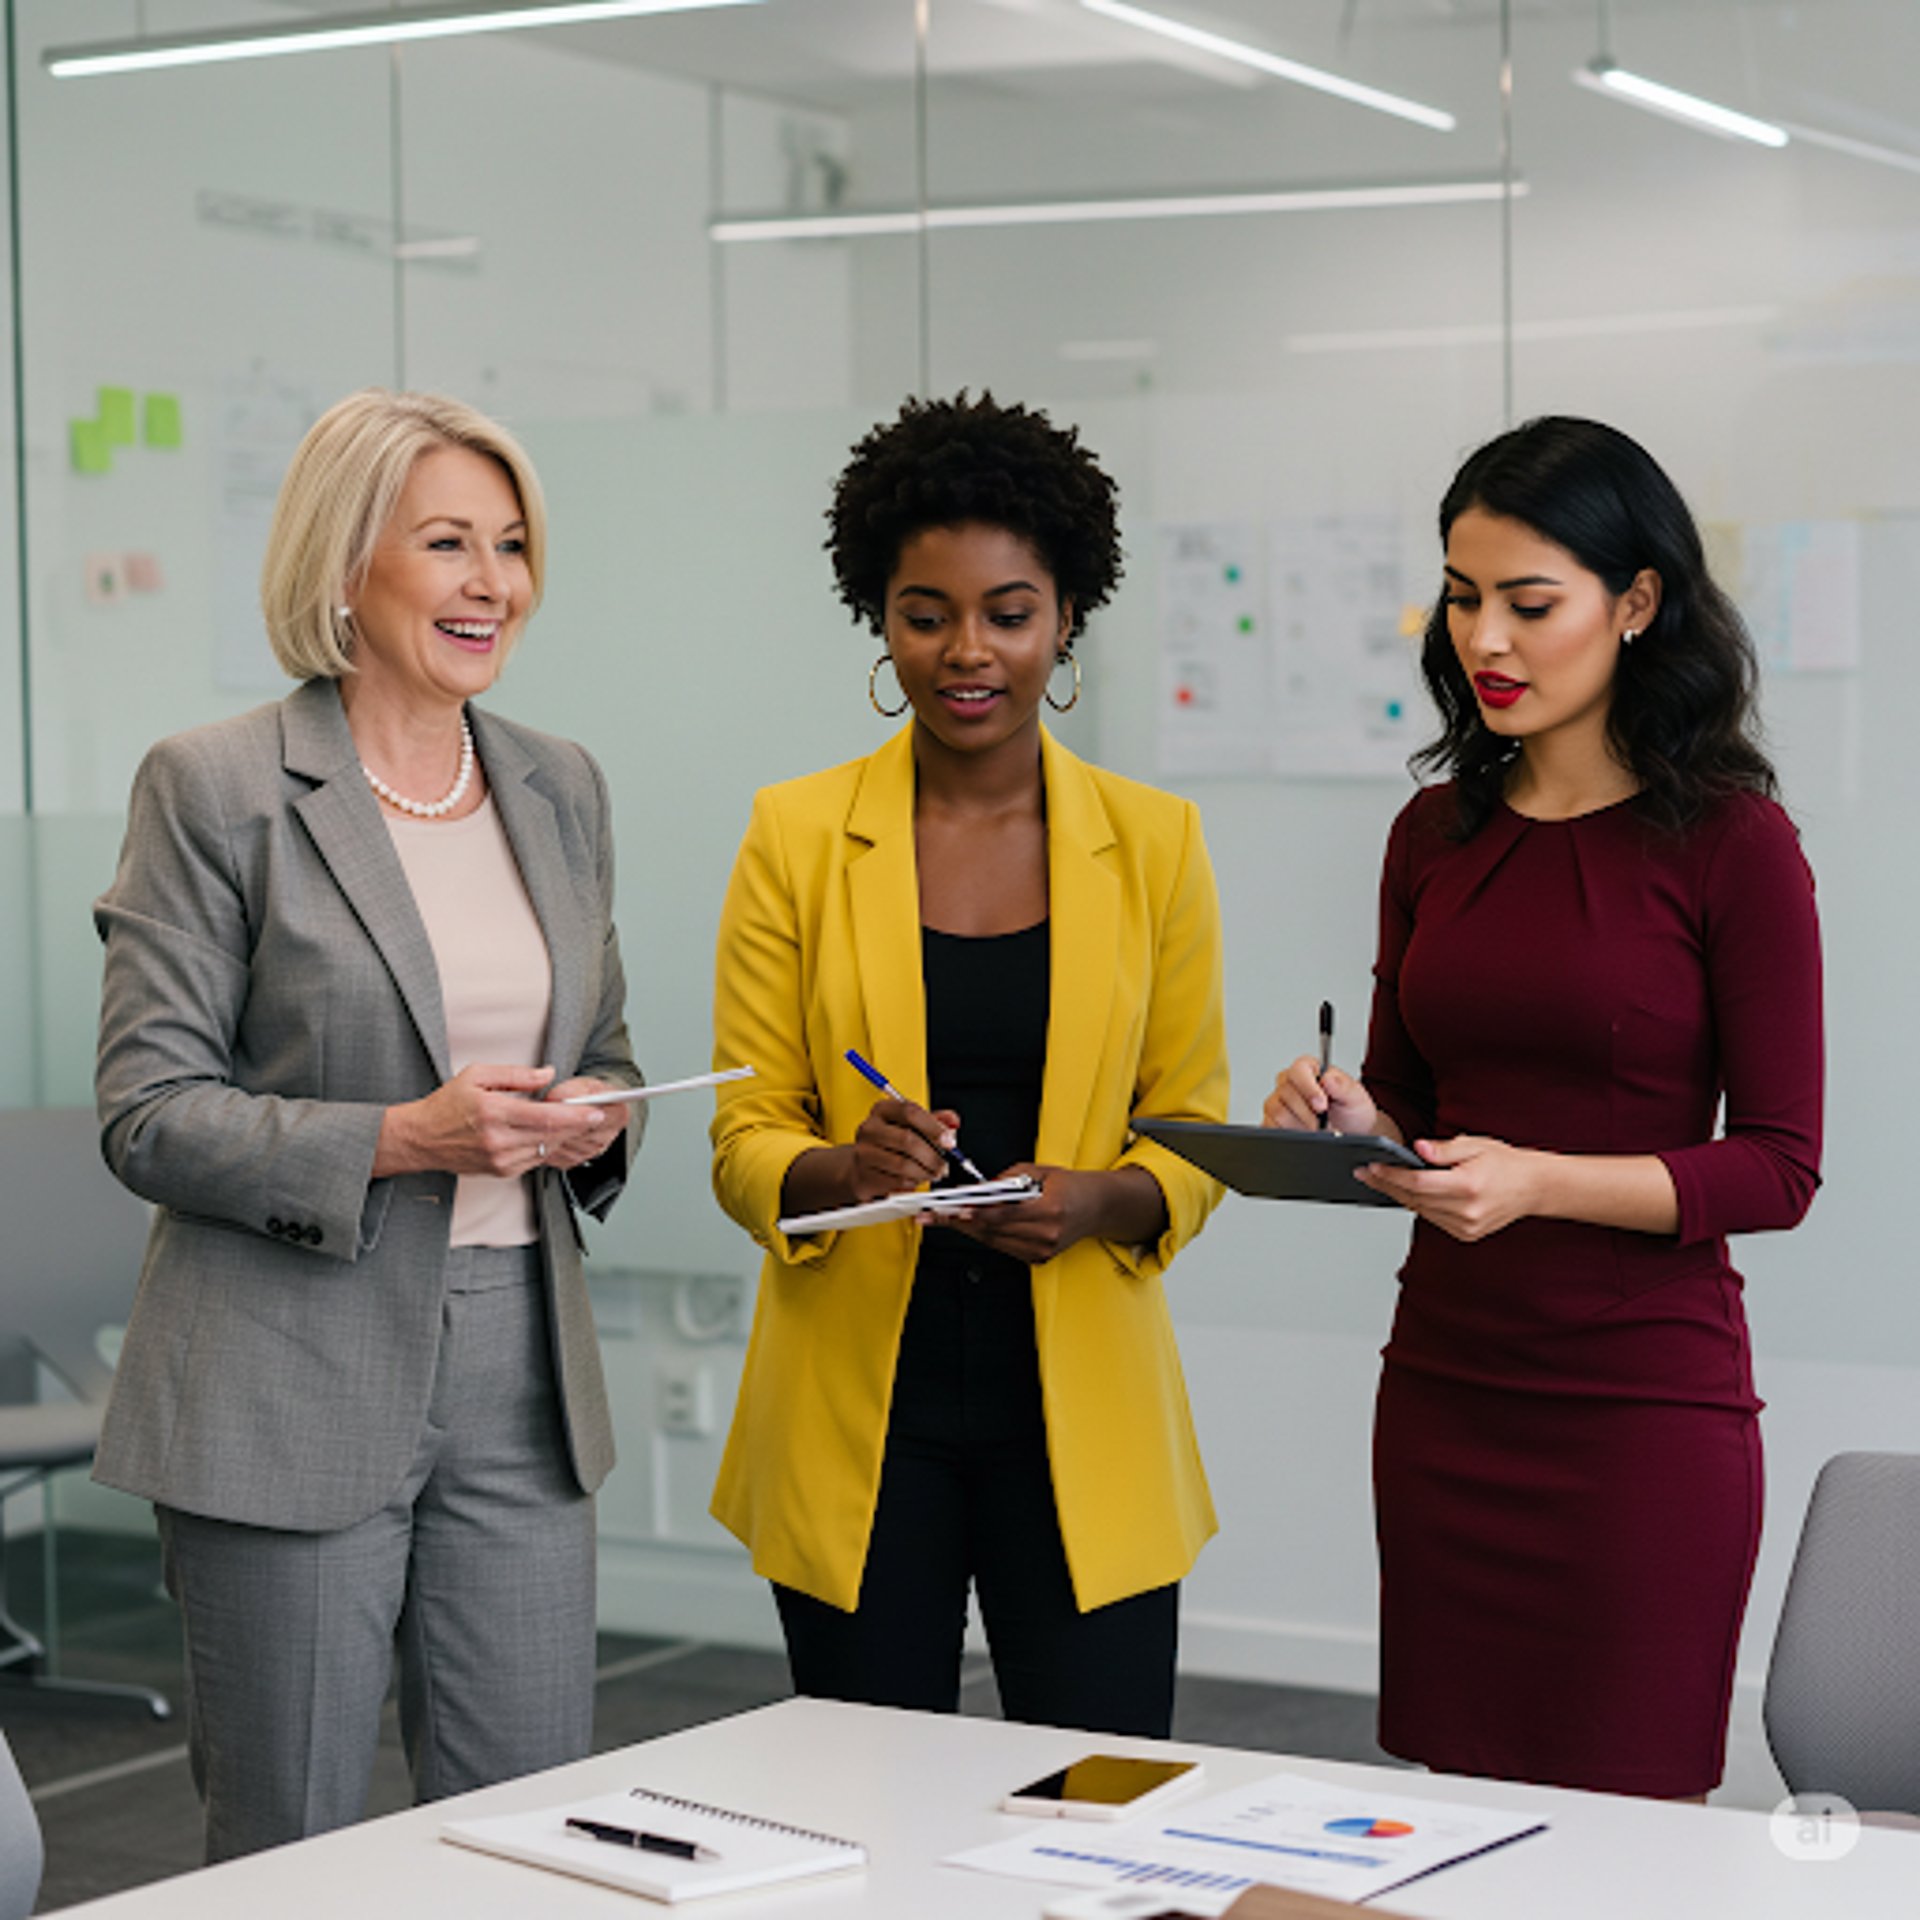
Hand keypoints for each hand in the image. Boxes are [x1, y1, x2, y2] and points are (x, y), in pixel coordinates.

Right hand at [378, 1064, 612, 1178]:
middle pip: (552, 1136)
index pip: (545, 1117)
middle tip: (597, 1114)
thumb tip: (548, 1074)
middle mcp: (499, 1141)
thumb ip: (517, 1075)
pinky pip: (535, 1160)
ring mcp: (500, 1160)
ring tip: (580, 1122)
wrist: (421, 1139)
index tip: (596, 1110)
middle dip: (578, 1125)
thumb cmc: (447, 1104)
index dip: (575, 1115)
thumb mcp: (477, 1075)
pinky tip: (555, 1134)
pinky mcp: (501, 1172)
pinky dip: (548, 1146)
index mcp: (494, 1113)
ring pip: (546, 1150)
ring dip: (566, 1137)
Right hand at [848, 1097, 959, 1203]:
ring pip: (903, 1164)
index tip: (949, 1141)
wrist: (862, 1166)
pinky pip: (896, 1181)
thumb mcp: (912, 1126)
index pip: (910, 1112)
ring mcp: (864, 1152)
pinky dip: (912, 1183)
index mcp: (883, 1110)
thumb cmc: (890, 1143)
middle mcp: (870, 1128)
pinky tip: (915, 1179)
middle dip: (932, 1156)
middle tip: (943, 1165)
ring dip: (925, 1172)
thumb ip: (935, 1120)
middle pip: (908, 1140)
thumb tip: (952, 1120)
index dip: (933, 1127)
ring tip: (932, 1173)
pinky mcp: (864, 1175)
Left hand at [936, 1163, 1092, 1265]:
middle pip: (993, 1231)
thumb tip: (982, 1188)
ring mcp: (1042, 1250)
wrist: (1097, 1207)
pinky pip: (1003, 1247)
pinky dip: (986, 1236)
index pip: (1003, 1215)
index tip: (953, 1210)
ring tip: (944, 1219)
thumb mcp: (1041, 1171)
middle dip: (961, 1222)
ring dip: (968, 1230)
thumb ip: (1010, 1178)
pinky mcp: (1038, 1259)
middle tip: (935, 1214)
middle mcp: (1046, 1235)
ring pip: (994, 1241)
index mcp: (1050, 1210)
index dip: (975, 1213)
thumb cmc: (1071, 1187)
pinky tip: (970, 1226)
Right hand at [1263, 1055, 1378, 1134]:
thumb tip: (1327, 1078)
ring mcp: (1278, 1101)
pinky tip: (1304, 1132)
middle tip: (1323, 1121)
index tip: (1322, 1105)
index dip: (1308, 1088)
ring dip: (1300, 1124)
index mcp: (1309, 1069)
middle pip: (1285, 1093)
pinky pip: (1271, 1126)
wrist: (1350, 1134)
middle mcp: (1290, 1082)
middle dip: (1308, 1113)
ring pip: (1278, 1112)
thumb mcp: (1355, 1097)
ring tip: (1316, 1127)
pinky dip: (1290, 1132)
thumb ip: (1343, 1086)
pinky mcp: (1272, 1120)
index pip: (1298, 1070)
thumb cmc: (1350, 1111)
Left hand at [1357, 1134, 1545, 1241]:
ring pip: (1420, 1210)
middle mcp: (1466, 1211)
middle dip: (1387, 1185)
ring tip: (1379, 1180)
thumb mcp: (1475, 1145)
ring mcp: (1466, 1227)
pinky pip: (1432, 1218)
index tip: (1373, 1166)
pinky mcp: (1466, 1235)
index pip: (1418, 1183)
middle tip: (1365, 1172)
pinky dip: (1419, 1204)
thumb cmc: (1506, 1163)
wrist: (1534, 1188)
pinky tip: (1406, 1192)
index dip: (1391, 1175)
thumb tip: (1416, 1149)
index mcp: (1468, 1186)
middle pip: (1414, 1199)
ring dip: (1399, 1195)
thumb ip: (1443, 1149)